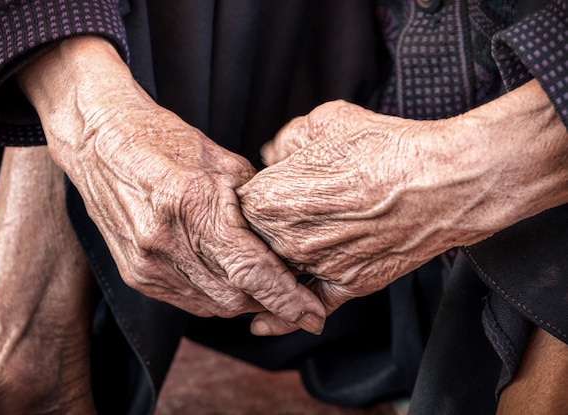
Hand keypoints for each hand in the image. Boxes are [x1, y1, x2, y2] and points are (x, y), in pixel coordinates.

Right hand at [17, 37, 325, 332]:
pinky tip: (226, 282)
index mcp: (194, 207)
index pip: (252, 271)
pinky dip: (214, 298)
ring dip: (243, 302)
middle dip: (271, 303)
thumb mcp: (220, 160)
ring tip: (263, 288)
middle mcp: (167, 243)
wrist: (101, 141)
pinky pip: (188, 302)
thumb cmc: (164, 141)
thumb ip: (254, 204)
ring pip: (213, 306)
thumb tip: (283, 236)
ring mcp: (147, 263)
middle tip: (294, 296)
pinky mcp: (135, 274)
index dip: (288, 299)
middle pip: (236, 298)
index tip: (313, 315)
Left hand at [239, 88, 567, 334]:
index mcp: (270, 198)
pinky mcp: (347, 286)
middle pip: (254, 242)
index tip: (268, 188)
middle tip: (286, 211)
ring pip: (277, 273)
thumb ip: (286, 140)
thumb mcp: (326, 122)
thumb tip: (274, 154)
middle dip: (261, 229)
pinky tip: (263, 324)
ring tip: (281, 251)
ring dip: (270, 267)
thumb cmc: (388, 146)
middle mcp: (287, 239)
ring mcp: (317, 266)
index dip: (253, 195)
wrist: (446, 180)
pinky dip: (284, 317)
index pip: (236, 206)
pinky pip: (306, 308)